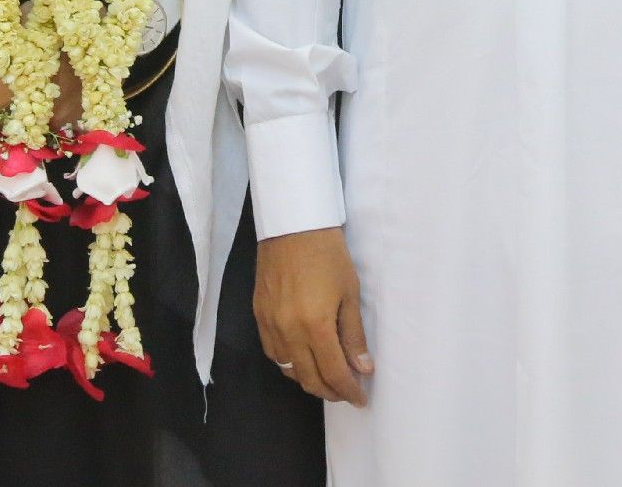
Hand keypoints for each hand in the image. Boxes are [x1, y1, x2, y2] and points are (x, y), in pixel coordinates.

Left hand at [0, 27, 83, 138]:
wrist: (98, 25)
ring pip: (22, 131)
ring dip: (17, 116)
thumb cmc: (47, 21)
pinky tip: (46, 96)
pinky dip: (43, 117)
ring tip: (22, 91)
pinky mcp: (76, 119)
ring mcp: (56, 119)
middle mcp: (32, 111)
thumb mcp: (6, 24)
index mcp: (9, 88)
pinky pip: (50, 128)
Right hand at [255, 226, 372, 405]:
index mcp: (315, 326)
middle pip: (308, 378)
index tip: (360, 399)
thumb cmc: (327, 254)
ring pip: (287, 369)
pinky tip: (301, 358)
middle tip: (346, 392)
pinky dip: (288, 363)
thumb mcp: (349, 292)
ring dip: (308, 379)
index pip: (333, 372)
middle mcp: (288, 331)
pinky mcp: (259, 315)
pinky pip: (272, 352)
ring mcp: (270, 324)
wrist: (292, 224)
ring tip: (327, 377)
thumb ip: (353, 334)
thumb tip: (362, 368)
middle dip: (330, 392)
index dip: (349, 391)